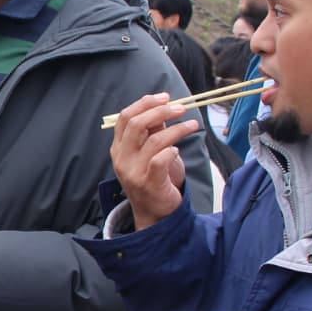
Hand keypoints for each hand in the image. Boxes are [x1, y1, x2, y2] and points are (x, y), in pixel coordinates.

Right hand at [109, 93, 198, 231]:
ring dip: (177, 129)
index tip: (165, 97)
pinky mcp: (148, 183)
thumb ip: (152, 132)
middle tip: (181, 108)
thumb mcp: (149, 153)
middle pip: (137, 124)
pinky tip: (178, 150)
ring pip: (154, 140)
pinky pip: (161, 159)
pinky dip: (172, 150)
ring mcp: (133, 171)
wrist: (154, 213)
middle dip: (161, 111)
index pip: (125, 117)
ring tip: (192, 125)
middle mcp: (122, 158)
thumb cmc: (154, 178)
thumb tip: (164, 108)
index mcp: (119, 147)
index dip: (145, 103)